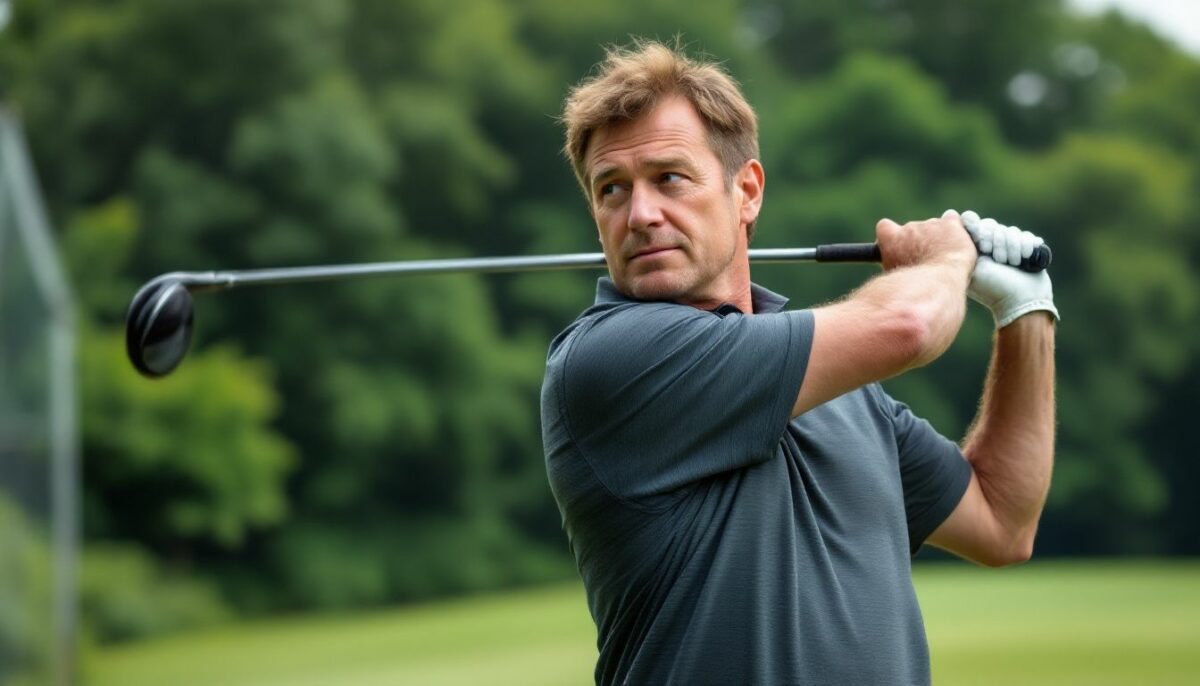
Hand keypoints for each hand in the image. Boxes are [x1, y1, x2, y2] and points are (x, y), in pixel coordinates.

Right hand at [875, 209, 976, 273]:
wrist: (938, 282)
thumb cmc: (915, 286)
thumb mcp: (894, 277)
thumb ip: (894, 265)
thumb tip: (896, 270)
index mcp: (891, 238)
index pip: (885, 227)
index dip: (892, 235)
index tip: (898, 245)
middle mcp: (909, 227)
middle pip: (913, 230)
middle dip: (920, 241)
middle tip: (927, 259)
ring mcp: (930, 224)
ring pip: (933, 226)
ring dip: (937, 238)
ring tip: (944, 258)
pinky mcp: (949, 224)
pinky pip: (952, 219)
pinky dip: (954, 228)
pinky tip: (956, 240)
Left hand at [961, 211, 1059, 327]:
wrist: (1020, 301)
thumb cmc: (992, 288)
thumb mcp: (971, 266)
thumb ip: (961, 245)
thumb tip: (952, 219)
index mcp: (973, 248)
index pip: (974, 223)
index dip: (982, 232)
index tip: (984, 248)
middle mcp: (989, 246)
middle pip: (993, 225)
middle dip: (998, 242)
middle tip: (999, 260)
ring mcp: (1008, 247)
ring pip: (1010, 230)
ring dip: (1012, 247)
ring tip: (1012, 264)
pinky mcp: (1025, 248)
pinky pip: (1026, 235)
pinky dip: (1026, 246)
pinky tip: (1025, 260)